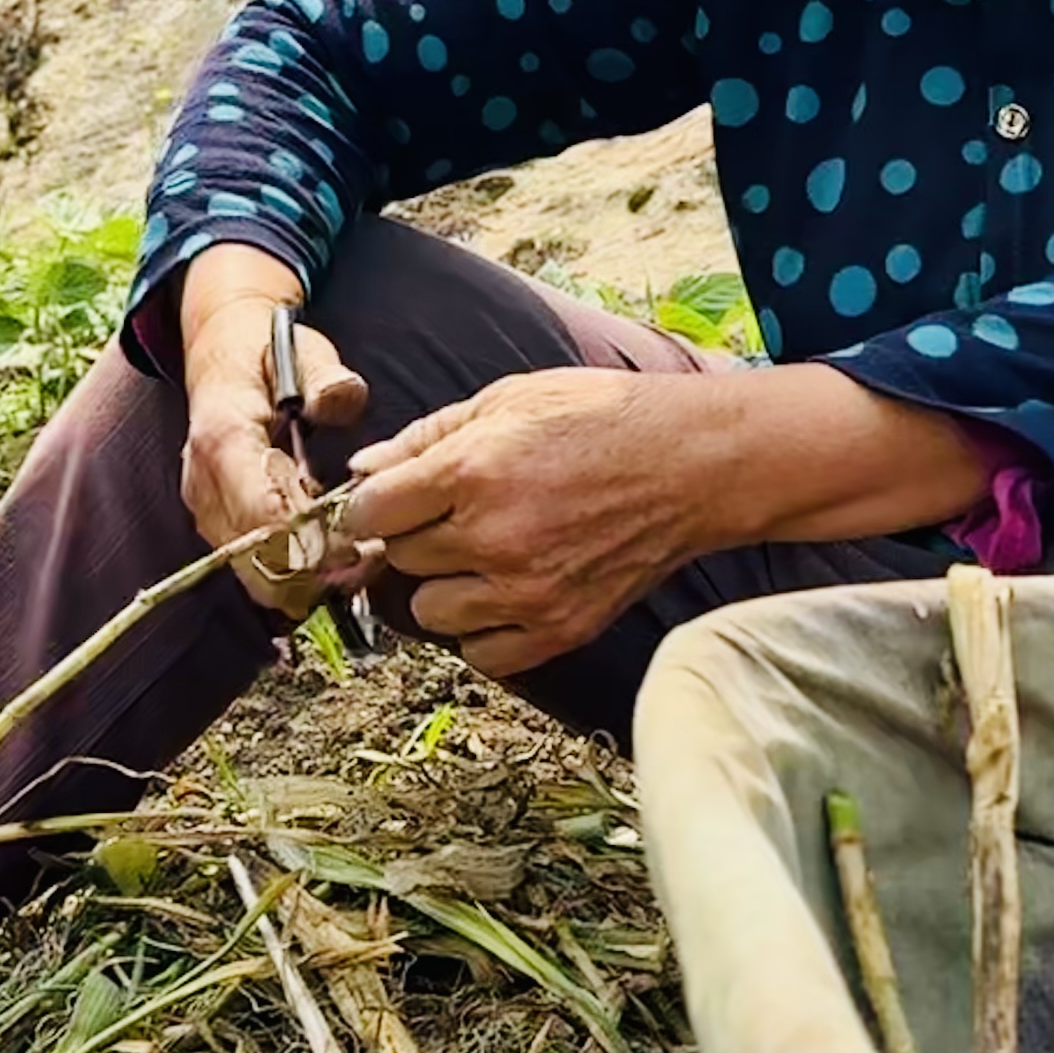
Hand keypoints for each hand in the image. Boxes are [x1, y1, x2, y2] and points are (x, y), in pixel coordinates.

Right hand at [177, 275, 372, 616]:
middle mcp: (204, 484)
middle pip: (255, 561)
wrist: (223, 355)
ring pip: (254, 574)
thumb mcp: (302, 349)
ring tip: (359, 555)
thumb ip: (325, 377)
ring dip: (308, 578)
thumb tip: (340, 400)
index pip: (261, 515)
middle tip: (370, 559)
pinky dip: (295, 569)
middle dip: (315, 573)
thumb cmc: (268, 353)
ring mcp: (206, 508)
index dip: (312, 543)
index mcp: (222, 439)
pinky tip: (332, 548)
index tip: (362, 546)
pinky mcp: (216, 523)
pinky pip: (254, 566)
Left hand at [340, 367, 724, 679]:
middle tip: (454, 513)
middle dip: (416, 535)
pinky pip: (482, 653)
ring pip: (431, 612)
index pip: (369, 512)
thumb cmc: (603, 418)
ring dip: (445, 584)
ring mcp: (527, 590)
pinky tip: (504, 590)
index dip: (370, 504)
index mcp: (473, 470)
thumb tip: (362, 469)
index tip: (386, 501)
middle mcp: (494, 536)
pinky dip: (483, 628)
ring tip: (483, 552)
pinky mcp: (560, 628)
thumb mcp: (509, 399)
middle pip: (401, 559)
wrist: (691, 464)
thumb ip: (427, 436)